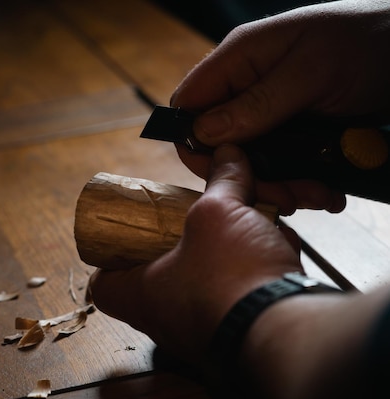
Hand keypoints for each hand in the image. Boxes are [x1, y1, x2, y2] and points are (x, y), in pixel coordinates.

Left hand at [88, 144, 302, 366]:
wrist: (290, 332)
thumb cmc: (233, 279)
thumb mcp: (219, 213)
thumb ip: (221, 181)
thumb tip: (227, 154)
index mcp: (142, 294)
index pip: (102, 284)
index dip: (109, 257)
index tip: (127, 234)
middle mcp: (167, 318)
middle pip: (160, 271)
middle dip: (185, 238)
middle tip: (195, 218)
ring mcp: (204, 327)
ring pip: (207, 278)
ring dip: (229, 247)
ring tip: (250, 223)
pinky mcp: (240, 330)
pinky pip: (239, 292)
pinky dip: (255, 267)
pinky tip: (276, 246)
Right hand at [170, 1, 389, 213]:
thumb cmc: (369, 41)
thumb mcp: (312, 73)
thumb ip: (257, 103)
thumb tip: (203, 133)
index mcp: (240, 58)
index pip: (189, 103)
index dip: (193, 140)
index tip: (220, 172)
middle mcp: (248, 85)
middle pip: (219, 140)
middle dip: (246, 173)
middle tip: (283, 196)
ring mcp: (271, 108)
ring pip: (251, 158)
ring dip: (279, 183)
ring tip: (316, 195)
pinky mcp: (293, 128)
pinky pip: (281, 161)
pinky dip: (299, 180)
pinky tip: (325, 189)